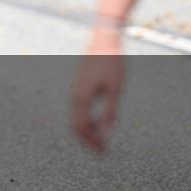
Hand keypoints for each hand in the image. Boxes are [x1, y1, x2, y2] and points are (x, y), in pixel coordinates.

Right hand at [71, 26, 123, 151]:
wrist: (104, 39)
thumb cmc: (111, 62)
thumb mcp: (115, 89)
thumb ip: (109, 111)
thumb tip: (106, 132)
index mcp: (81, 97)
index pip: (81, 127)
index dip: (92, 142)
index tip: (104, 151)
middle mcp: (75, 95)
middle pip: (75, 125)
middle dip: (87, 140)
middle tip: (102, 150)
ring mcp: (76, 90)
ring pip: (76, 117)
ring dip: (87, 131)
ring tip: (101, 140)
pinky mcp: (80, 87)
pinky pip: (79, 109)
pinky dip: (87, 120)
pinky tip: (98, 123)